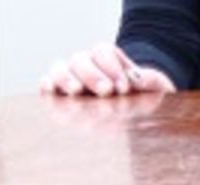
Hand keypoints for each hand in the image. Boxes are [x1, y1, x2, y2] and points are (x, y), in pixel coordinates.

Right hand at [41, 43, 175, 97]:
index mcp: (106, 58)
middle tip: (106, 91)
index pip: (103, 52)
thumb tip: (140, 80)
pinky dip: (46, 86)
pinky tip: (49, 90)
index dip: (112, 67)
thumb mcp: (153, 91)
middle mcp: (85, 65)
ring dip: (67, 79)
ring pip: (60, 69)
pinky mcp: (58, 98)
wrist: (129, 117)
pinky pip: (47, 86)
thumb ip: (151, 83)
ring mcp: (69, 80)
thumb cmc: (141, 101)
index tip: (124, 86)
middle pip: (81, 60)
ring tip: (77, 92)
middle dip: (93, 75)